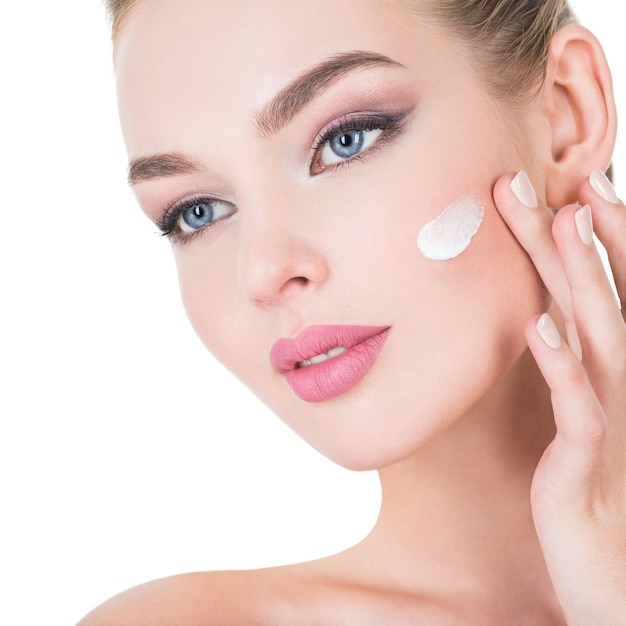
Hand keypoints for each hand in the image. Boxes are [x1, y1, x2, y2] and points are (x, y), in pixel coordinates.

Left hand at [494, 169, 625, 624]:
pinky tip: (540, 326)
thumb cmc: (595, 491)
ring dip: (578, 276)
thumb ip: (572, 371)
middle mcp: (621, 380)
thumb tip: (545, 323)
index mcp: (614, 369)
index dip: (589, 241)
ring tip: (559, 223)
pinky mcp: (589, 457)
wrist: (613, 576)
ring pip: (597, 332)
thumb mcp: (584, 420)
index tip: (565, 190)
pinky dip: (561, 362)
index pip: (607, 291)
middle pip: (595, 293)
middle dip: (569, 236)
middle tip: (540, 182)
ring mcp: (612, 415)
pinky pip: (578, 403)